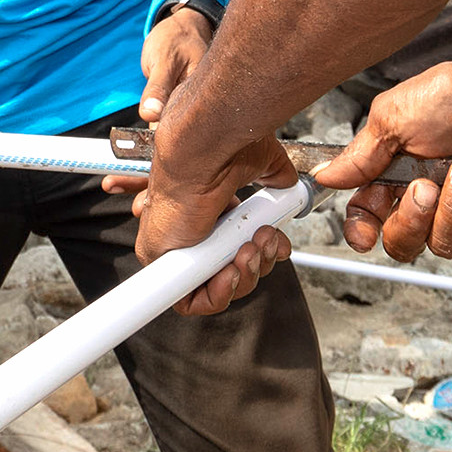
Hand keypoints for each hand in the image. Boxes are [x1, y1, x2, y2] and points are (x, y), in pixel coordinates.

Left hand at [101, 9, 214, 199]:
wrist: (181, 25)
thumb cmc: (178, 40)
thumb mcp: (168, 57)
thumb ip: (159, 87)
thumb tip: (151, 111)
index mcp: (201, 112)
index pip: (191, 155)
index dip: (176, 182)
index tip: (153, 198)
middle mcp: (195, 125)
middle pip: (181, 167)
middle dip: (159, 190)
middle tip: (138, 207)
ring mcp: (183, 124)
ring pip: (166, 163)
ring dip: (144, 179)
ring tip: (116, 188)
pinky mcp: (170, 120)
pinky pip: (154, 147)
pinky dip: (136, 161)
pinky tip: (115, 176)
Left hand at [127, 71, 297, 313]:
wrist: (199, 156)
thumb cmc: (220, 152)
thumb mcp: (258, 165)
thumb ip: (274, 181)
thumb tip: (289, 188)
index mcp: (209, 211)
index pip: (233, 248)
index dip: (257, 253)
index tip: (270, 238)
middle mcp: (192, 230)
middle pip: (229, 271)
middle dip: (257, 263)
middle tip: (264, 242)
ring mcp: (177, 248)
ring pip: (215, 287)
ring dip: (244, 275)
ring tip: (249, 249)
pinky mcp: (163, 264)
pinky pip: (190, 299)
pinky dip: (217, 295)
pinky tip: (230, 273)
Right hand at [315, 58, 451, 260]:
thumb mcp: (395, 118)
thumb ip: (360, 156)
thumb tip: (324, 176)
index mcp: (392, 174)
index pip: (367, 217)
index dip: (362, 232)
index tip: (365, 238)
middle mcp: (424, 198)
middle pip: (403, 242)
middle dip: (414, 216)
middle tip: (427, 184)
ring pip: (444, 244)